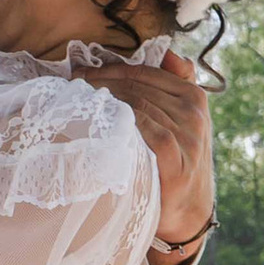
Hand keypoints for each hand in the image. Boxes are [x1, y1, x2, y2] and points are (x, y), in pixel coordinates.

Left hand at [66, 51, 214, 253]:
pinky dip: (119, 121)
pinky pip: (144, 128)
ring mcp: (187, 135)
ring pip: (136, 105)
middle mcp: (193, 111)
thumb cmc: (178, 161)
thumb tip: (169, 53)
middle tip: (70, 82)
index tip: (80, 71)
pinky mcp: (175, 158)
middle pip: (137, 87)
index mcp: (193, 95)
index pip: (145, 72)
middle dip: (100, 82)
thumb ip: (178, 85)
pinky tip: (97, 122)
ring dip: (103, 100)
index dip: (110, 69)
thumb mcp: (184, 120)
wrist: (189, 210)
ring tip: (76, 100)